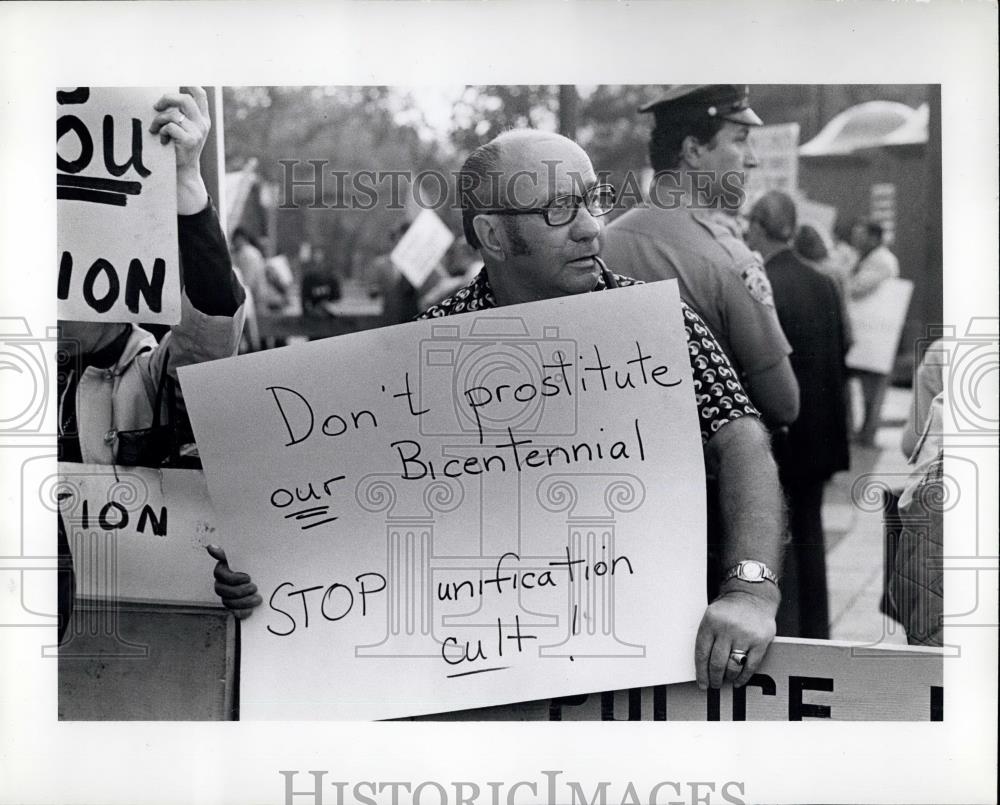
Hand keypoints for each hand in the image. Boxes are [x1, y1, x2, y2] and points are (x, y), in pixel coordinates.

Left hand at [150, 86, 210, 213]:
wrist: (185, 173)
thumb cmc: (179, 150)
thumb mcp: (185, 131)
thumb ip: (180, 115)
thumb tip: (163, 99)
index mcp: (203, 119)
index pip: (200, 94)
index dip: (189, 83)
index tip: (177, 80)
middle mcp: (203, 124)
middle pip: (185, 99)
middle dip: (166, 99)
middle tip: (156, 106)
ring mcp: (198, 132)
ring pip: (173, 114)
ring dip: (158, 120)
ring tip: (155, 130)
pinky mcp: (190, 141)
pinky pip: (170, 126)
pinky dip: (162, 131)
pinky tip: (163, 140)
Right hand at [206, 544, 261, 619]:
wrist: (262, 580)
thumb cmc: (250, 567)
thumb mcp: (241, 557)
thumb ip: (225, 553)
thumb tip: (211, 547)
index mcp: (222, 572)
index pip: (220, 575)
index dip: (233, 578)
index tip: (247, 577)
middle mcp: (222, 585)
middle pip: (223, 591)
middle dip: (240, 591)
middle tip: (254, 587)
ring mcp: (227, 597)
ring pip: (228, 603)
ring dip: (244, 602)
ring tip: (257, 598)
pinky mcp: (234, 608)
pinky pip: (234, 613)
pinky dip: (243, 612)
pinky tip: (252, 609)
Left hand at [694, 589, 776, 689]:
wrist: (753, 596)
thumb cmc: (729, 609)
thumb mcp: (712, 615)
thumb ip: (707, 637)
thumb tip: (702, 666)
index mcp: (710, 622)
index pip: (702, 653)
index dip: (701, 672)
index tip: (702, 683)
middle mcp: (727, 628)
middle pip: (716, 662)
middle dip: (714, 678)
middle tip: (714, 685)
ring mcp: (745, 635)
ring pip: (733, 666)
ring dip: (728, 678)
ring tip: (726, 681)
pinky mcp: (760, 641)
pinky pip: (750, 666)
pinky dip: (744, 677)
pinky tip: (739, 681)